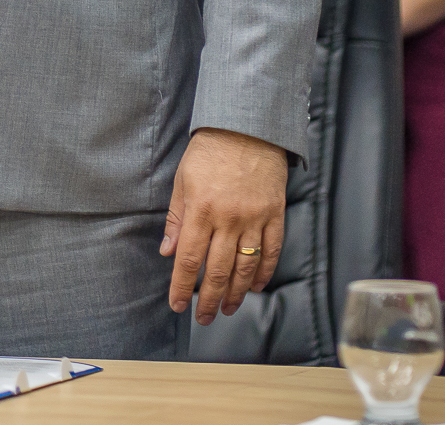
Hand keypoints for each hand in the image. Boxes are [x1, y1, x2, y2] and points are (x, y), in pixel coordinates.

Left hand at [162, 127, 287, 324]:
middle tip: (203, 317)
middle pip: (217, 271)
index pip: (189, 260)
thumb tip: (168, 252)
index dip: (182, 287)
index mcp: (201, 210)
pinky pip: (272, 250)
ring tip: (227, 308)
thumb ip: (177, 218)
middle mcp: (228, 218)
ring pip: (246, 267)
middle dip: (208, 299)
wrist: (248, 126)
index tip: (177, 305)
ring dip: (235, 293)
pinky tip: (256, 286)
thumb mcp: (183, 180)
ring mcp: (254, 218)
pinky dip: (265, 272)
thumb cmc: (210, 151)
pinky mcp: (275, 213)